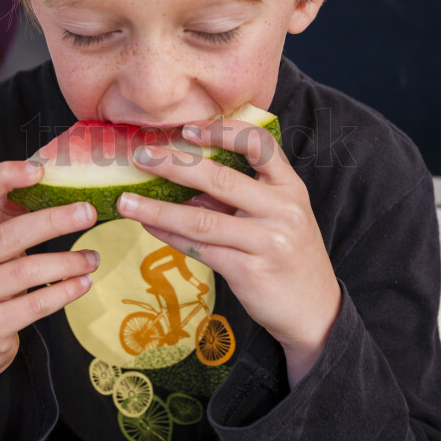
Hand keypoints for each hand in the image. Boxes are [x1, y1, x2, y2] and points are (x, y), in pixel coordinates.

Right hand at [0, 160, 97, 383]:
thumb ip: (9, 218)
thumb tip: (44, 178)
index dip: (5, 178)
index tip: (40, 169)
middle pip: (10, 235)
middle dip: (54, 221)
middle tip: (89, 212)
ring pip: (25, 271)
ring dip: (67, 261)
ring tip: (93, 258)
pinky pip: (34, 305)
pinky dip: (63, 291)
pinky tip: (84, 283)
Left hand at [117, 119, 341, 384]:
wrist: (314, 311)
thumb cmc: (287, 255)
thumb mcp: (277, 217)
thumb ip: (240, 197)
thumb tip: (181, 179)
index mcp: (290, 187)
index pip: (259, 145)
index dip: (222, 132)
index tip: (187, 129)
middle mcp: (283, 210)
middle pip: (222, 179)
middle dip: (175, 165)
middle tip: (141, 156)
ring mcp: (268, 242)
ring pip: (202, 219)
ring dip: (158, 208)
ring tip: (126, 201)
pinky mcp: (250, 271)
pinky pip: (200, 249)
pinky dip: (170, 236)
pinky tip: (149, 226)